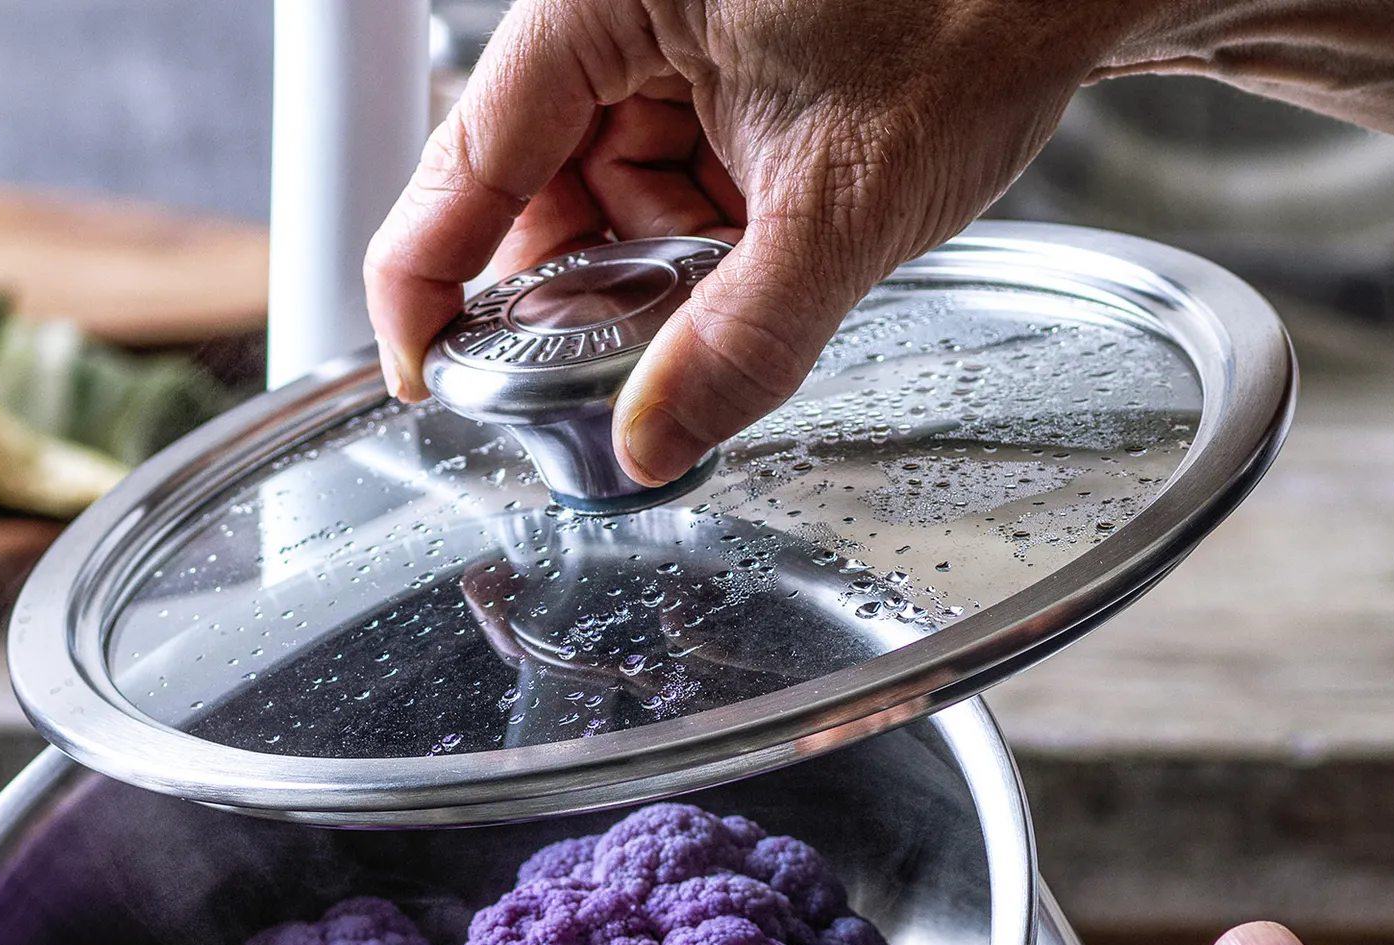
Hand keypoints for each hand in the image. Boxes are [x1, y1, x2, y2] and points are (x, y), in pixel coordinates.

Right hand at [366, 0, 1393, 489]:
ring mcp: (668, 33)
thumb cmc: (971, 21)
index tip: (423, 379)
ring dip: (657, 260)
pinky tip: (765, 238)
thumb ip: (736, 345)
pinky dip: (703, 228)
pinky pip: (669, 170)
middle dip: (583, 283)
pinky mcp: (718, 60)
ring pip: (608, 188)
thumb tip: (649, 450)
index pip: (469, 161)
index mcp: (604, 1)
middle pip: (536, 184)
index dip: (428, 282)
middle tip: (625, 363)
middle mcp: (617, 7)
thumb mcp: (841, 214)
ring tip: (753, 264)